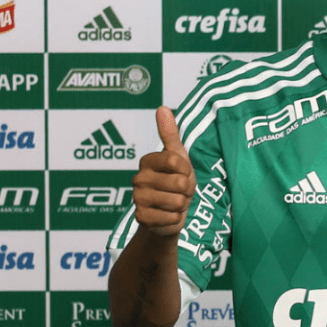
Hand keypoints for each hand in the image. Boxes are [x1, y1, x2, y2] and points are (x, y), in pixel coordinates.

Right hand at [132, 106, 195, 236]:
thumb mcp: (177, 156)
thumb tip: (162, 107)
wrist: (168, 213)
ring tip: (174, 202)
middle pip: (179, 183)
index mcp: (148, 161)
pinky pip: (171, 218)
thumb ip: (170, 133)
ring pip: (177, 201)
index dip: (187, 170)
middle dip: (187, 190)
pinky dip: (175, 219)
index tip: (183, 173)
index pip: (177, 161)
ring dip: (182, 204)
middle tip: (179, 190)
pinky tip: (168, 216)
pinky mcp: (141, 218)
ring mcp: (138, 199)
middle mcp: (138, 179)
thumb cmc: (175, 181)